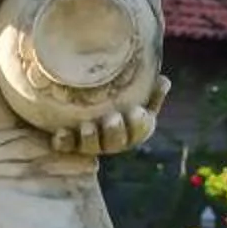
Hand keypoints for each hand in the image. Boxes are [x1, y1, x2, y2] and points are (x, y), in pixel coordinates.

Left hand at [52, 75, 168, 157]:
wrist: (77, 102)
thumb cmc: (116, 99)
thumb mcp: (134, 94)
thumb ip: (151, 91)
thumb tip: (165, 81)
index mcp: (132, 129)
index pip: (140, 131)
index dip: (139, 124)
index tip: (137, 111)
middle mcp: (111, 140)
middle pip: (116, 142)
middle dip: (114, 132)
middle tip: (112, 119)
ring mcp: (89, 143)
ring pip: (91, 147)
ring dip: (90, 138)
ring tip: (88, 127)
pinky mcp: (67, 142)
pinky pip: (65, 147)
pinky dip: (64, 141)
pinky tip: (61, 132)